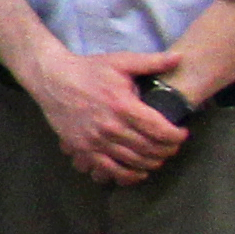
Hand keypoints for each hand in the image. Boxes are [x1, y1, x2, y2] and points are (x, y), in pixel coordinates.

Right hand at [26, 40, 188, 184]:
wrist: (52, 79)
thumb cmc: (89, 70)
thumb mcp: (121, 61)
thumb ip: (152, 62)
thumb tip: (180, 57)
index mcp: (123, 105)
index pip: (160, 130)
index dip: (177, 136)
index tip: (182, 133)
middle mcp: (111, 126)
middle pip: (150, 148)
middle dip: (168, 149)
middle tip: (173, 145)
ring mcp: (96, 140)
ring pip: (134, 161)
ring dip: (153, 162)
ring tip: (159, 156)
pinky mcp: (84, 148)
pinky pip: (111, 169)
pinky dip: (129, 176)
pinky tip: (140, 172)